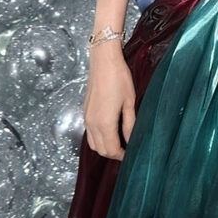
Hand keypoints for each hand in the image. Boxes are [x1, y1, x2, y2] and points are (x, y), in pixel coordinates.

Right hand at [82, 45, 136, 159]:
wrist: (103, 62)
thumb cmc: (119, 79)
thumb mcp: (129, 102)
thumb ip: (129, 124)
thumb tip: (131, 140)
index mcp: (104, 123)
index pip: (111, 150)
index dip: (122, 156)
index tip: (132, 154)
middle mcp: (92, 124)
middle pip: (100, 150)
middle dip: (113, 154)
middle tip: (128, 150)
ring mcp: (86, 118)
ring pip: (93, 143)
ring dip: (105, 147)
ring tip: (120, 142)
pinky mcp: (85, 112)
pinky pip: (90, 133)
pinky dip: (99, 138)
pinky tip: (111, 131)